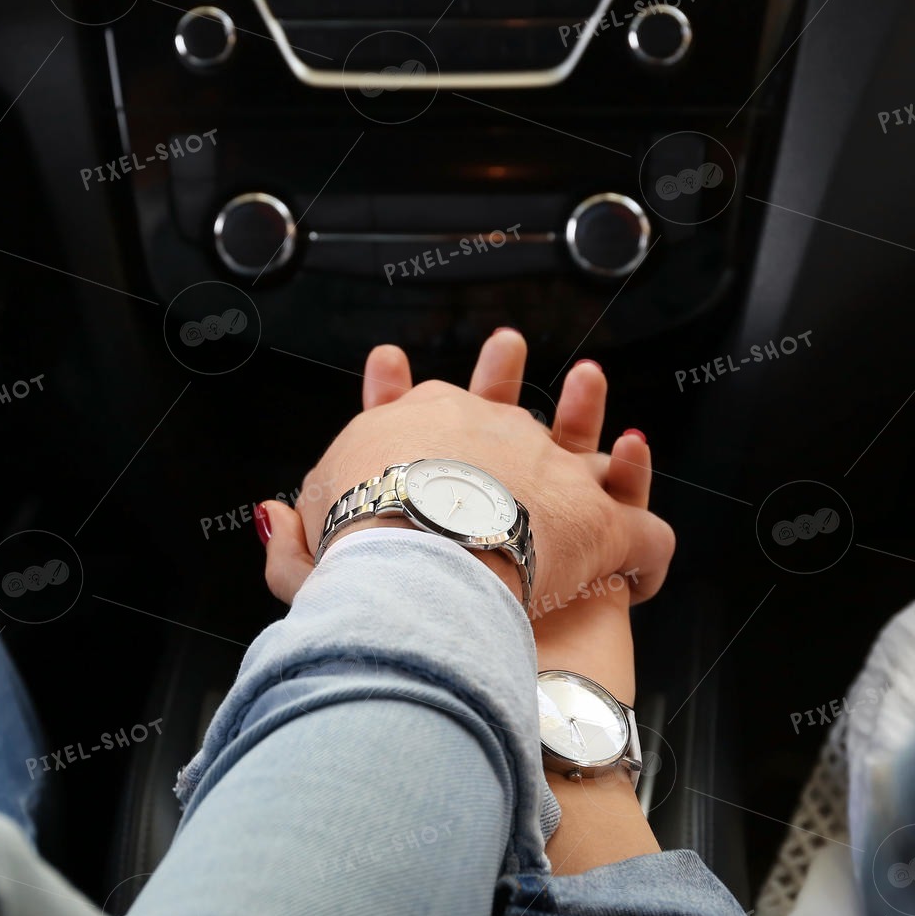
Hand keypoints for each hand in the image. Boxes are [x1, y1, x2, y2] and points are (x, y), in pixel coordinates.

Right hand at [259, 334, 673, 625]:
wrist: (420, 555)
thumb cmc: (358, 551)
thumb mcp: (307, 547)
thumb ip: (291, 537)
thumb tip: (270, 519)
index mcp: (409, 434)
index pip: (403, 407)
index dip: (396, 392)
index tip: (390, 367)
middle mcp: (482, 430)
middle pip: (492, 403)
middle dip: (496, 372)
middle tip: (504, 347)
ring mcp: (546, 465)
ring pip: (572, 442)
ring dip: (585, 418)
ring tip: (592, 392)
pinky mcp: (598, 518)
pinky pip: (636, 532)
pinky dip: (644, 552)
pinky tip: (643, 568)